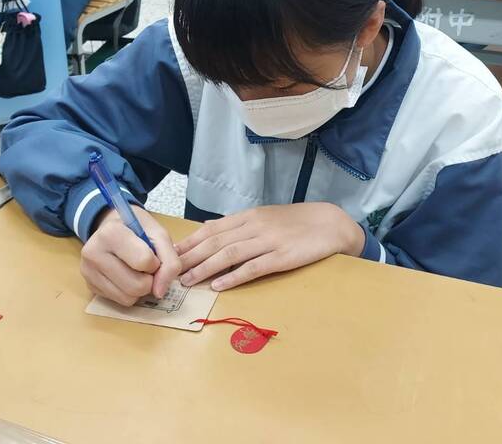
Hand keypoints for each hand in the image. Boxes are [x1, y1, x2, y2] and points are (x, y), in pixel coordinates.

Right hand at [80, 205, 181, 305]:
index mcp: (111, 232)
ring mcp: (88, 271)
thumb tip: (159, 292)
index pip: (144, 261)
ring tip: (137, 270)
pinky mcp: (90, 286)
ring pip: (128, 298)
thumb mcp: (159, 234)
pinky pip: (120, 301)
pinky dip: (130, 293)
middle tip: (146, 266)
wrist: (113, 226)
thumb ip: (169, 261)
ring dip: (141, 288)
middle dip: (150, 279)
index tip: (151, 252)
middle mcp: (94, 252)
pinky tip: (127, 276)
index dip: (156, 261)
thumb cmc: (137, 228)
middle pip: (137, 285)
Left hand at [175, 202, 363, 291]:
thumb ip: (239, 226)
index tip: (169, 254)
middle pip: (216, 242)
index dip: (189, 242)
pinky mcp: (283, 257)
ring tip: (188, 281)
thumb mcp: (265, 218)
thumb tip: (210, 230)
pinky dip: (234, 277)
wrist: (331, 223)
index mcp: (249, 217)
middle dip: (190, 257)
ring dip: (205, 268)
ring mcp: (269, 241)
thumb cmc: (297, 223)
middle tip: (170, 271)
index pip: (212, 229)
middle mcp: (255, 226)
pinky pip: (254, 268)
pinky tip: (219, 285)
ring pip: (230, 254)